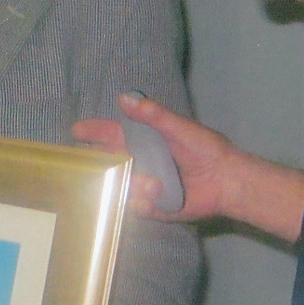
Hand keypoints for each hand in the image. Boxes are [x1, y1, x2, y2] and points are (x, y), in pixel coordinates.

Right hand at [72, 93, 236, 221]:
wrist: (227, 181)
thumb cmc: (206, 149)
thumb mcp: (179, 128)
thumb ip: (153, 115)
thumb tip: (123, 98)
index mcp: (145, 141)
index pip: (112, 134)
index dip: (94, 132)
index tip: (76, 130)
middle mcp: (141, 162)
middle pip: (110, 164)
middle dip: (102, 167)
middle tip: (100, 169)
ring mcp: (145, 185)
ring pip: (120, 187)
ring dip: (132, 185)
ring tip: (154, 184)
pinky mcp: (154, 205)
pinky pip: (136, 206)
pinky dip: (143, 202)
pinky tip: (157, 196)